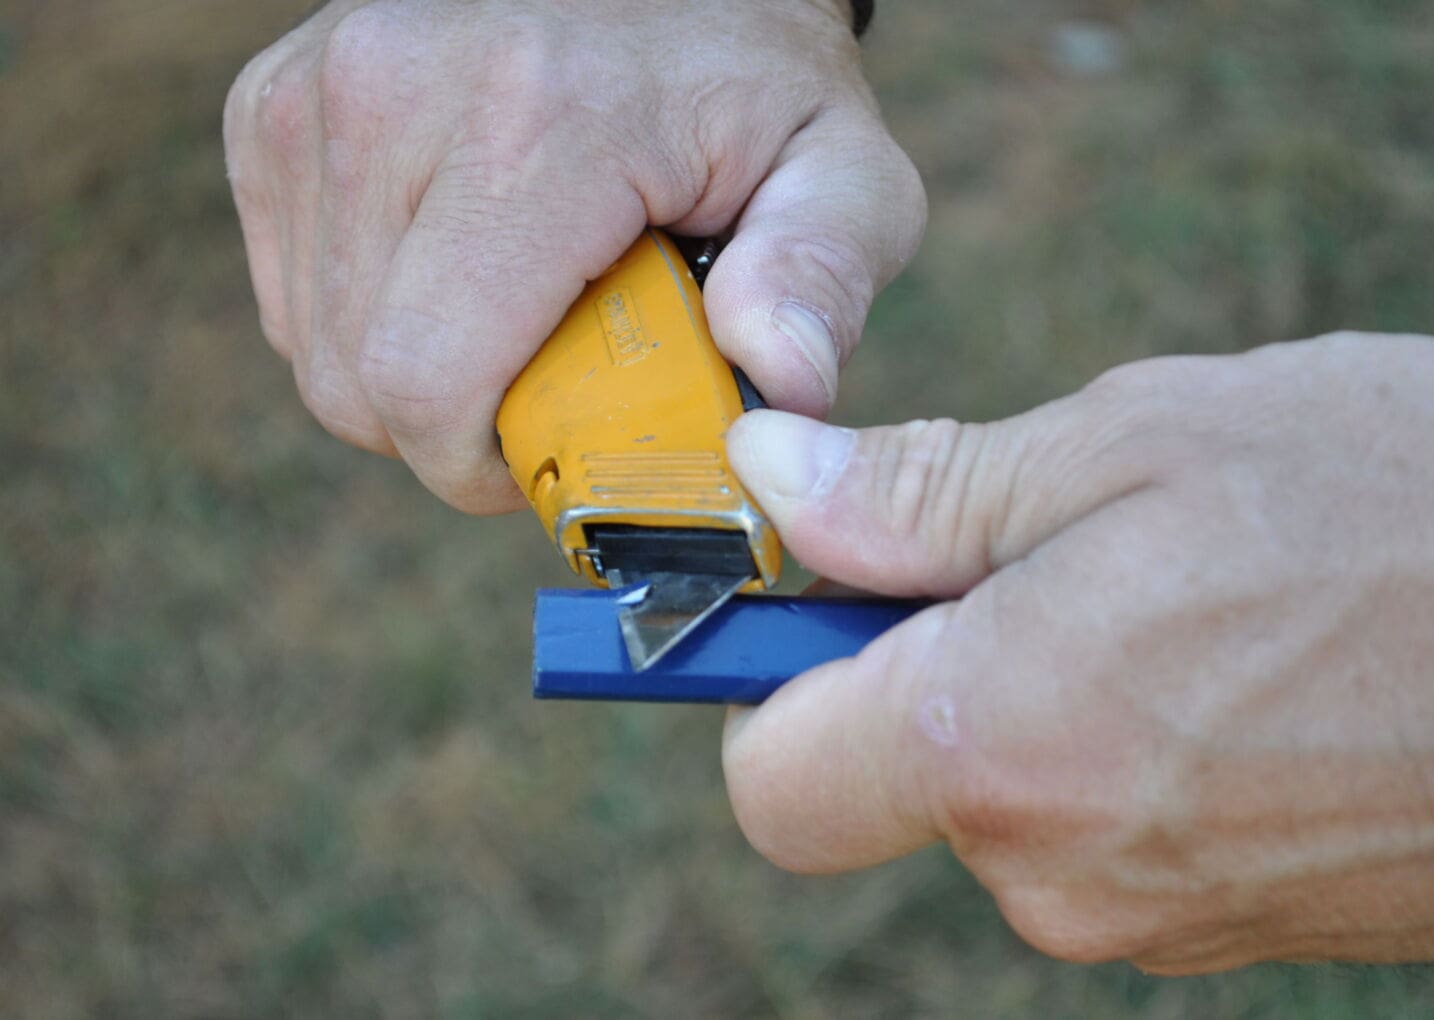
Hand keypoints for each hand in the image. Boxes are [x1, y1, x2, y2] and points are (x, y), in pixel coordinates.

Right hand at [223, 0, 924, 511]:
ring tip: (519, 317)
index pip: (426, 381)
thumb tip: (785, 387)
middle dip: (458, 430)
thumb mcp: (838, 173)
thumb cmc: (755, 84)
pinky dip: (372, 319)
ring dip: (416, 374)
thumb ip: (821, 278)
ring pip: (317, 350)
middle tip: (554, 389)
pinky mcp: (276, 110)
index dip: (480, 467)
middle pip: (361, 387)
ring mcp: (318, 96)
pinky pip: (296, 294)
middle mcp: (392, 93)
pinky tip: (461, 272)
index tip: (554, 458)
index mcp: (533, 122)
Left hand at [722, 332, 1433, 972]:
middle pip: (893, 782)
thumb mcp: (1137, 442)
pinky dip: (1127, 751)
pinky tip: (1239, 668)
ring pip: (1007, 803)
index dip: (773, 682)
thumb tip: (772, 485)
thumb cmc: (1402, 515)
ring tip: (1185, 601)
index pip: (773, 779)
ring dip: (1046, 695)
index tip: (829, 592)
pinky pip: (1106, 836)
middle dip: (931, 671)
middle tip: (1056, 552)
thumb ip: (925, 490)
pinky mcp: (1225, 934)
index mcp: (998, 741)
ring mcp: (1147, 921)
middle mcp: (1053, 868)